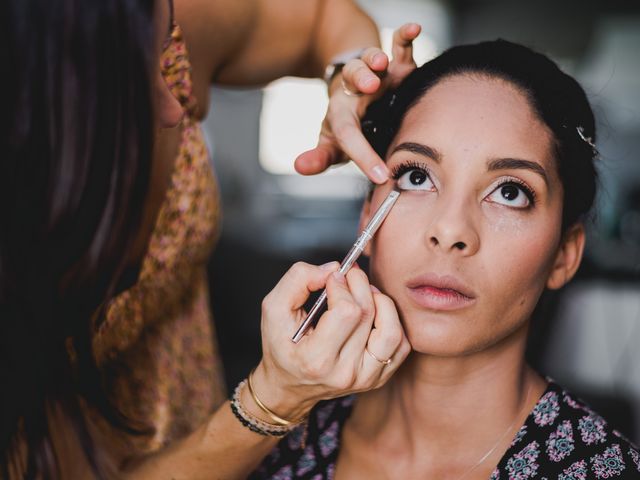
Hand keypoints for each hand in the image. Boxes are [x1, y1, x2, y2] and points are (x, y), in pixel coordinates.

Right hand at [250, 262, 409, 419]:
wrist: (289, 385)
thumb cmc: (281, 345)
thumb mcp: (274, 308)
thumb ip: (298, 280)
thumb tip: (334, 269)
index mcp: (316, 360)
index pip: (347, 312)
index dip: (342, 285)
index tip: (332, 278)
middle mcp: (344, 372)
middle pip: (369, 314)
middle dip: (360, 284)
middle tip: (348, 275)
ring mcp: (365, 378)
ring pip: (392, 330)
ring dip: (381, 301)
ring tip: (363, 293)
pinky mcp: (379, 378)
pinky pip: (400, 344)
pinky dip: (391, 321)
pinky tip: (373, 313)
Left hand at [294, 23, 420, 183]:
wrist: (353, 94)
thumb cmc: (347, 124)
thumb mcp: (334, 143)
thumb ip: (321, 157)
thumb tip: (300, 167)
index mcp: (341, 113)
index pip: (349, 133)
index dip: (363, 155)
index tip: (380, 175)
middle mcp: (355, 90)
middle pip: (352, 78)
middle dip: (361, 78)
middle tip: (370, 84)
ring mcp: (375, 73)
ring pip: (370, 59)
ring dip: (375, 58)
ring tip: (382, 62)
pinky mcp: (396, 63)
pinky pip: (399, 45)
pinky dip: (404, 35)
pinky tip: (414, 28)